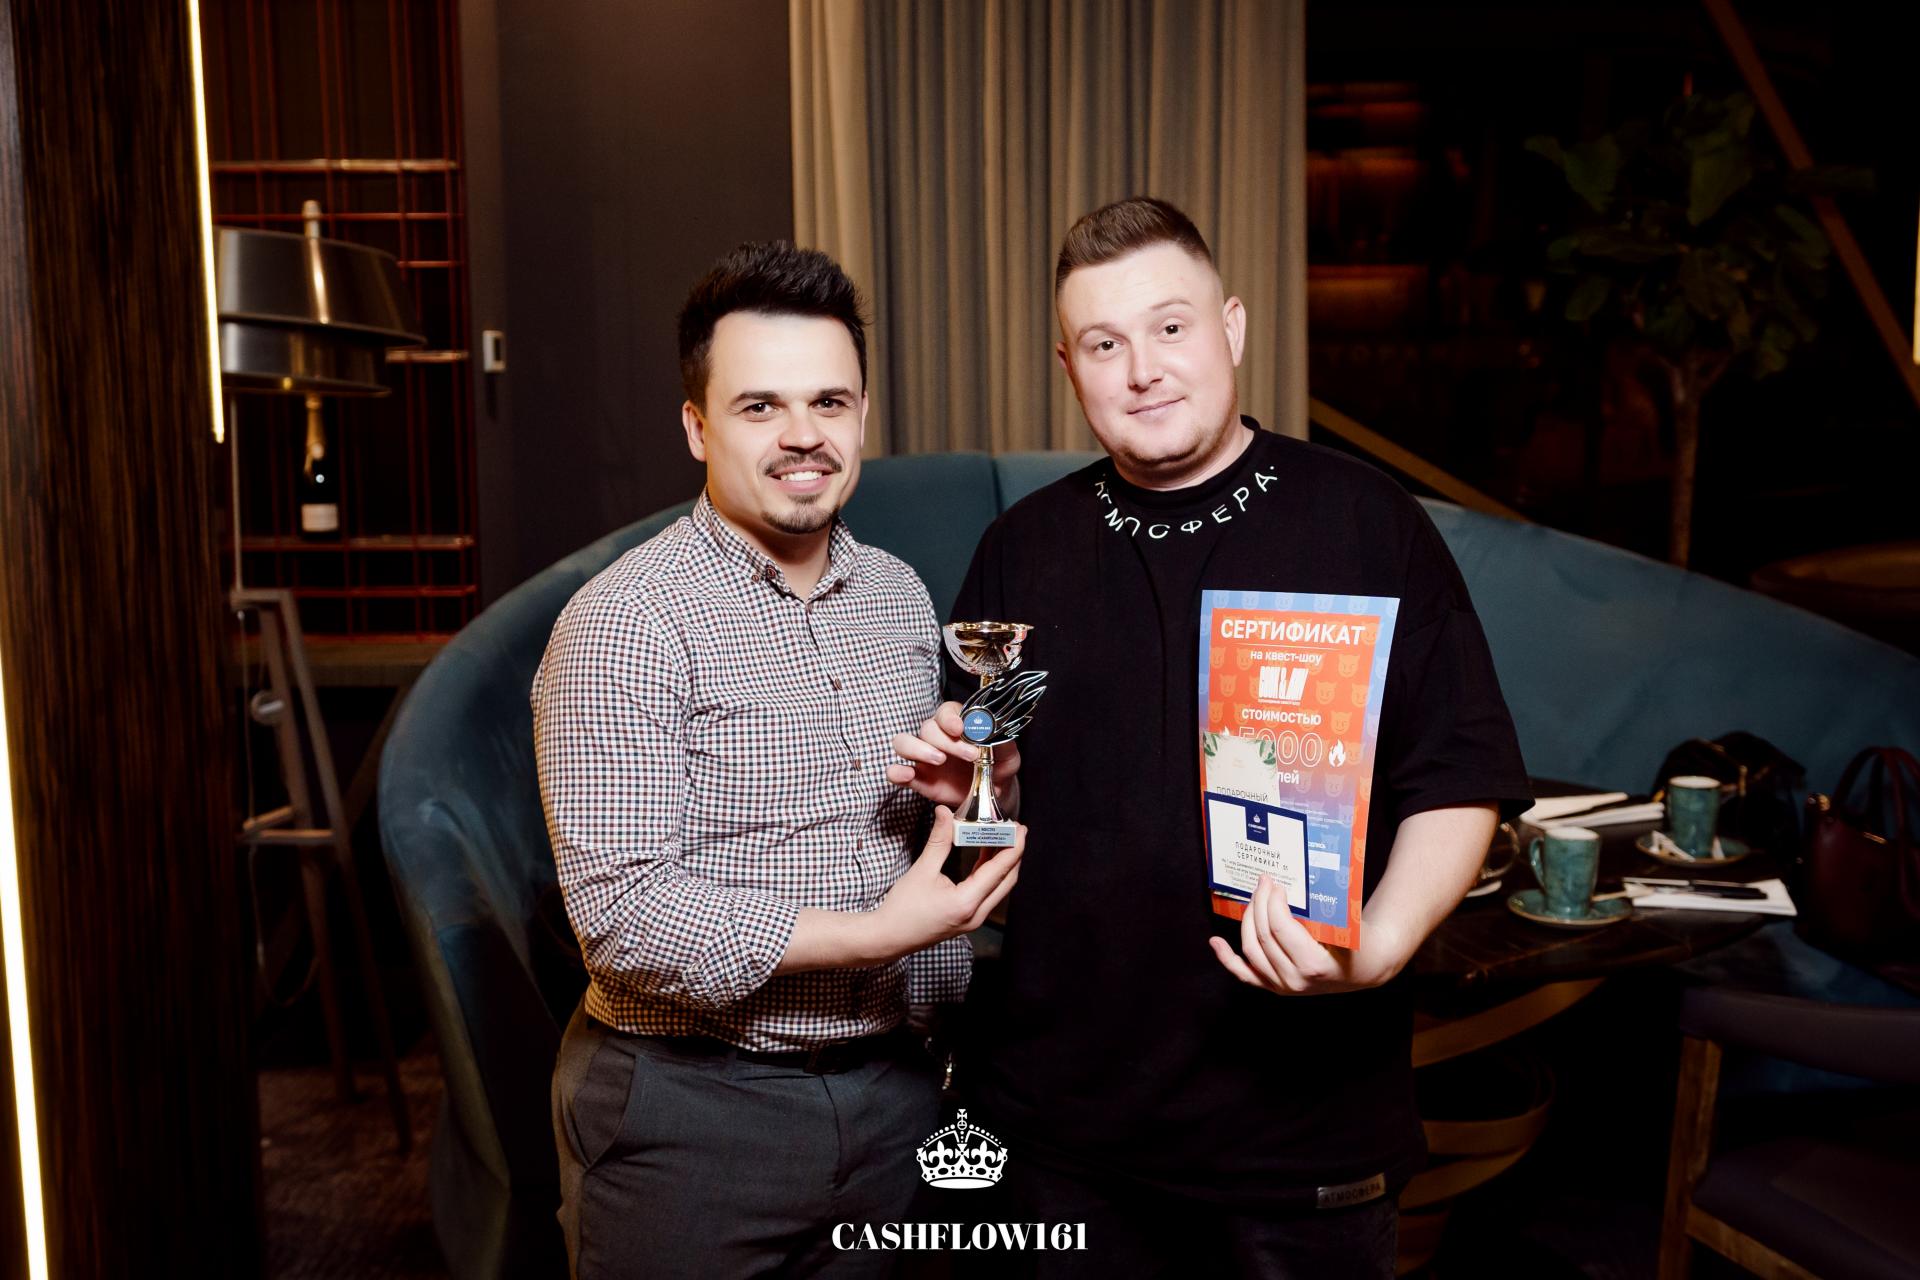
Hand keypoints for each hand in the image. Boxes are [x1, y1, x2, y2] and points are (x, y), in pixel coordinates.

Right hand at [871, 806, 1022, 955]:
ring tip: (1003, 838)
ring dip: (1004, 864)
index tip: (1021, 828)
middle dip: (1014, 853)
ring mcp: (974, 920)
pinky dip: (992, 874)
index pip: (1000, 870)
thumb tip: (945, 812)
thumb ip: (939, 840)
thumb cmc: (902, 908)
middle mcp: (976, 915)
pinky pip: (989, 894)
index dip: (1014, 846)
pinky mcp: (969, 919)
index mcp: (967, 902)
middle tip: (1015, 829)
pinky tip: (987, 856)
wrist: (889, 937)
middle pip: (1007, 880)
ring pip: (1000, 888)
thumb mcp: (921, 870)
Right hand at [885, 701, 1021, 811]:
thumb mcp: (1009, 754)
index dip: (949, 718)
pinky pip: (897, 772)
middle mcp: (937, 737)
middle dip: (946, 741)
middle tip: (969, 756)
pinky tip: (906, 775)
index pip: (945, 711)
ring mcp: (924, 758)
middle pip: (927, 728)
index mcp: (958, 724)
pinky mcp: (918, 779)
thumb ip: (1002, 741)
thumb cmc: (999, 768)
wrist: (993, 795)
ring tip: (939, 761)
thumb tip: (992, 729)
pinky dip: (896, 772)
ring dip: (917, 749)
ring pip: (904, 742)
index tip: (961, 729)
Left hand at [1209, 875, 1408, 995]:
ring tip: (1252, 898)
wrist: (1367, 967)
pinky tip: (1215, 942)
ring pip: (1251, 950)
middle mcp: (1295, 980)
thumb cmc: (1359, 941)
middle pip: (1262, 936)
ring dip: (1247, 920)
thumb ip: (1320, 910)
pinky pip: (1245, 974)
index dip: (1272, 902)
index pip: (1279, 928)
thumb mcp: (1346, 925)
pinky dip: (1227, 959)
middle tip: (1264, 882)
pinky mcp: (1276, 987)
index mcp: (1313, 964)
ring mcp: (1283, 987)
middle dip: (1260, 903)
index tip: (1276, 884)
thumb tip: (1289, 881)